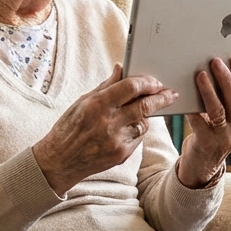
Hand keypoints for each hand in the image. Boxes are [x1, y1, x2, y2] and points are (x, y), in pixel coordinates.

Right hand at [32, 64, 178, 195]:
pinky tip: (127, 129)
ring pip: (143, 123)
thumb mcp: (82, 102)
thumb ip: (105, 86)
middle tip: (171, 93)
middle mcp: (109, 122)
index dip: (147, 82)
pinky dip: (137, 131)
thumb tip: (120, 69)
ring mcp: (116, 140)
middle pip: (144, 106)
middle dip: (161, 98)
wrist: (59, 161)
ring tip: (141, 112)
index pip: (130, 87)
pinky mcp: (121, 154)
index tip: (156, 81)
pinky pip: (138, 138)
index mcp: (97, 104)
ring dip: (146, 116)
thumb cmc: (69, 128)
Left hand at [179, 57, 230, 187]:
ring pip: (218, 109)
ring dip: (209, 89)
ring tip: (201, 74)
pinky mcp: (207, 142)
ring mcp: (226, 137)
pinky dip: (192, 107)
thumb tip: (224, 67)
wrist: (205, 160)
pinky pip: (198, 121)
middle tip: (216, 62)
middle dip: (226, 77)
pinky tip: (186, 94)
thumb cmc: (218, 129)